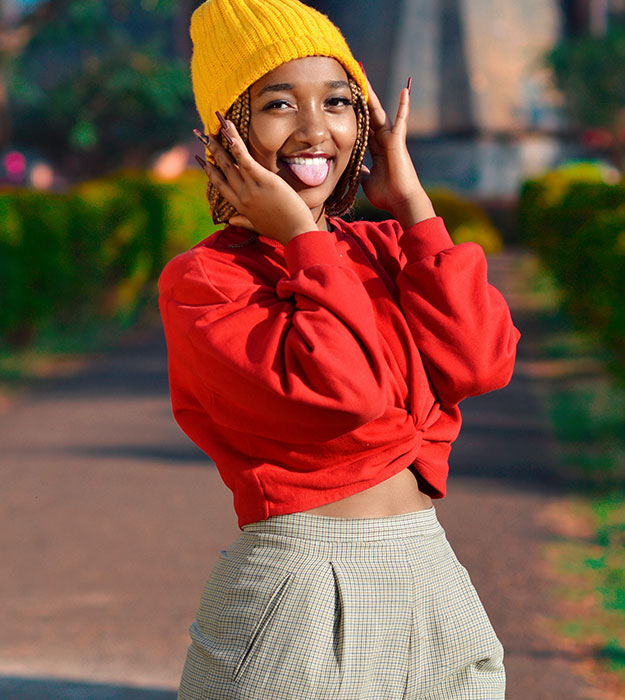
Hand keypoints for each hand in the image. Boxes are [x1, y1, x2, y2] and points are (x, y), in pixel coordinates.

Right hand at [194, 122, 316, 244]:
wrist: (296, 233)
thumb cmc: (281, 230)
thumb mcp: (258, 226)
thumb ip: (243, 222)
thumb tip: (230, 221)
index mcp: (240, 206)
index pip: (220, 185)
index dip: (210, 171)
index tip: (202, 160)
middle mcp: (242, 196)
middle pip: (223, 169)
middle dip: (212, 151)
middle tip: (202, 136)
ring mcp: (251, 188)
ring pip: (231, 162)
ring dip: (221, 143)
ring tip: (214, 128)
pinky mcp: (263, 180)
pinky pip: (245, 159)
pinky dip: (236, 145)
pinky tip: (229, 130)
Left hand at [361, 79, 434, 227]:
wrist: (400, 202)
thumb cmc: (386, 194)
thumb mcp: (366, 181)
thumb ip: (360, 171)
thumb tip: (353, 168)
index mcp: (375, 149)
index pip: (362, 127)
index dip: (354, 115)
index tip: (345, 103)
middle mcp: (383, 141)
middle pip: (369, 115)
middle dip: (360, 100)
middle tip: (351, 82)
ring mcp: (391, 139)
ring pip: (379, 113)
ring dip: (373, 96)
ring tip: (365, 78)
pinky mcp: (398, 141)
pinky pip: (401, 121)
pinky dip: (404, 106)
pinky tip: (405, 90)